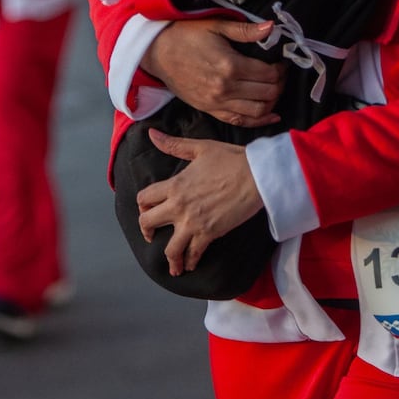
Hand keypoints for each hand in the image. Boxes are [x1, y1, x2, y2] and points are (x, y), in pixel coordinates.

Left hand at [137, 130, 263, 275]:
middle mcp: (178, 206)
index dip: (142, 204)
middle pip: (148, 223)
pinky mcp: (209, 233)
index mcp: (175, 184)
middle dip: (147, 231)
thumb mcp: (200, 148)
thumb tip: (151, 134)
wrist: (256, 175)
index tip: (147, 209)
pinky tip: (191, 264)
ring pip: (169, 248)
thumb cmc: (231, 159)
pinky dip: (190, 261)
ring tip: (173, 264)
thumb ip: (174, 145)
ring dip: (169, 258)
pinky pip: (193, 254)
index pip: (144, 198)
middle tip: (152, 236)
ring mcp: (193, 222)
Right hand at [141, 17, 285, 126]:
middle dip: (280, 84)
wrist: (157, 52)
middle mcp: (226, 88)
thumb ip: (246, 30)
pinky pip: (239, 121)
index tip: (282, 62)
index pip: (269, 74)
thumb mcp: (216, 26)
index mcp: (230, 66)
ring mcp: (217, 103)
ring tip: (274, 89)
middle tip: (282, 75)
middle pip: (267, 93)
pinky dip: (258, 121)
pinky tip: (270, 115)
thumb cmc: (186, 35)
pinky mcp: (209, 110)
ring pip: (257, 111)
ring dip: (272, 102)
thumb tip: (272, 27)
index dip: (281, 69)